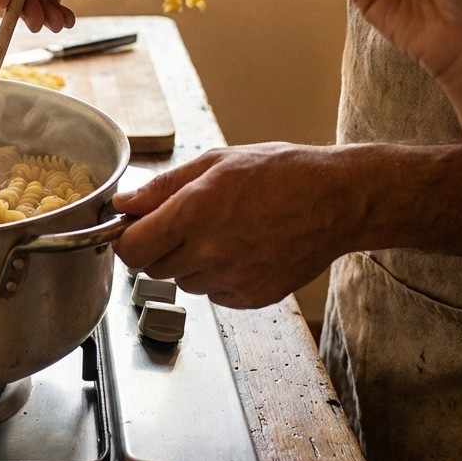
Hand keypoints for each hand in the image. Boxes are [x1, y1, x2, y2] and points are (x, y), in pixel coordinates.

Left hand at [112, 143, 362, 307]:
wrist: (337, 200)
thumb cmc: (280, 173)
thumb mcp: (214, 163)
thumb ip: (162, 188)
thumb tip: (124, 205)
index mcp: (193, 214)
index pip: (130, 249)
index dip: (126, 240)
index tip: (134, 230)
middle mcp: (210, 252)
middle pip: (152, 269)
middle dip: (158, 248)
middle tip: (185, 223)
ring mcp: (232, 279)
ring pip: (184, 282)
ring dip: (190, 263)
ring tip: (223, 232)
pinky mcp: (252, 298)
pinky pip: (214, 294)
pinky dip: (218, 277)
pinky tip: (242, 249)